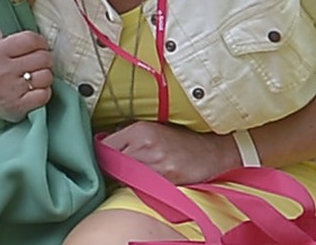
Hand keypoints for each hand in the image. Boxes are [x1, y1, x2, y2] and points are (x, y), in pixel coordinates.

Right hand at [0, 0, 52, 121]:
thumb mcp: (2, 39)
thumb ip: (17, 13)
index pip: (32, 40)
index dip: (39, 43)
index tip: (35, 47)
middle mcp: (1, 70)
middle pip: (44, 59)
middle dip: (44, 61)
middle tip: (35, 63)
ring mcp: (10, 90)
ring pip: (47, 77)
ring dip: (44, 77)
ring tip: (33, 77)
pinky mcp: (18, 107)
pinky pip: (45, 95)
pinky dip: (43, 93)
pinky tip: (32, 90)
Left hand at [101, 121, 237, 184]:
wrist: (213, 151)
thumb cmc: (182, 140)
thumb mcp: (154, 127)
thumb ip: (129, 134)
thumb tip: (104, 141)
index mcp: (140, 130)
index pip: (105, 145)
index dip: (102, 152)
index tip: (104, 155)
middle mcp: (145, 146)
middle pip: (112, 162)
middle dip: (111, 165)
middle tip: (117, 165)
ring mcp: (155, 165)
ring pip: (124, 177)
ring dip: (124, 176)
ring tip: (134, 172)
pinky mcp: (165, 181)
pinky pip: (141, 186)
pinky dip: (139, 185)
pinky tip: (146, 180)